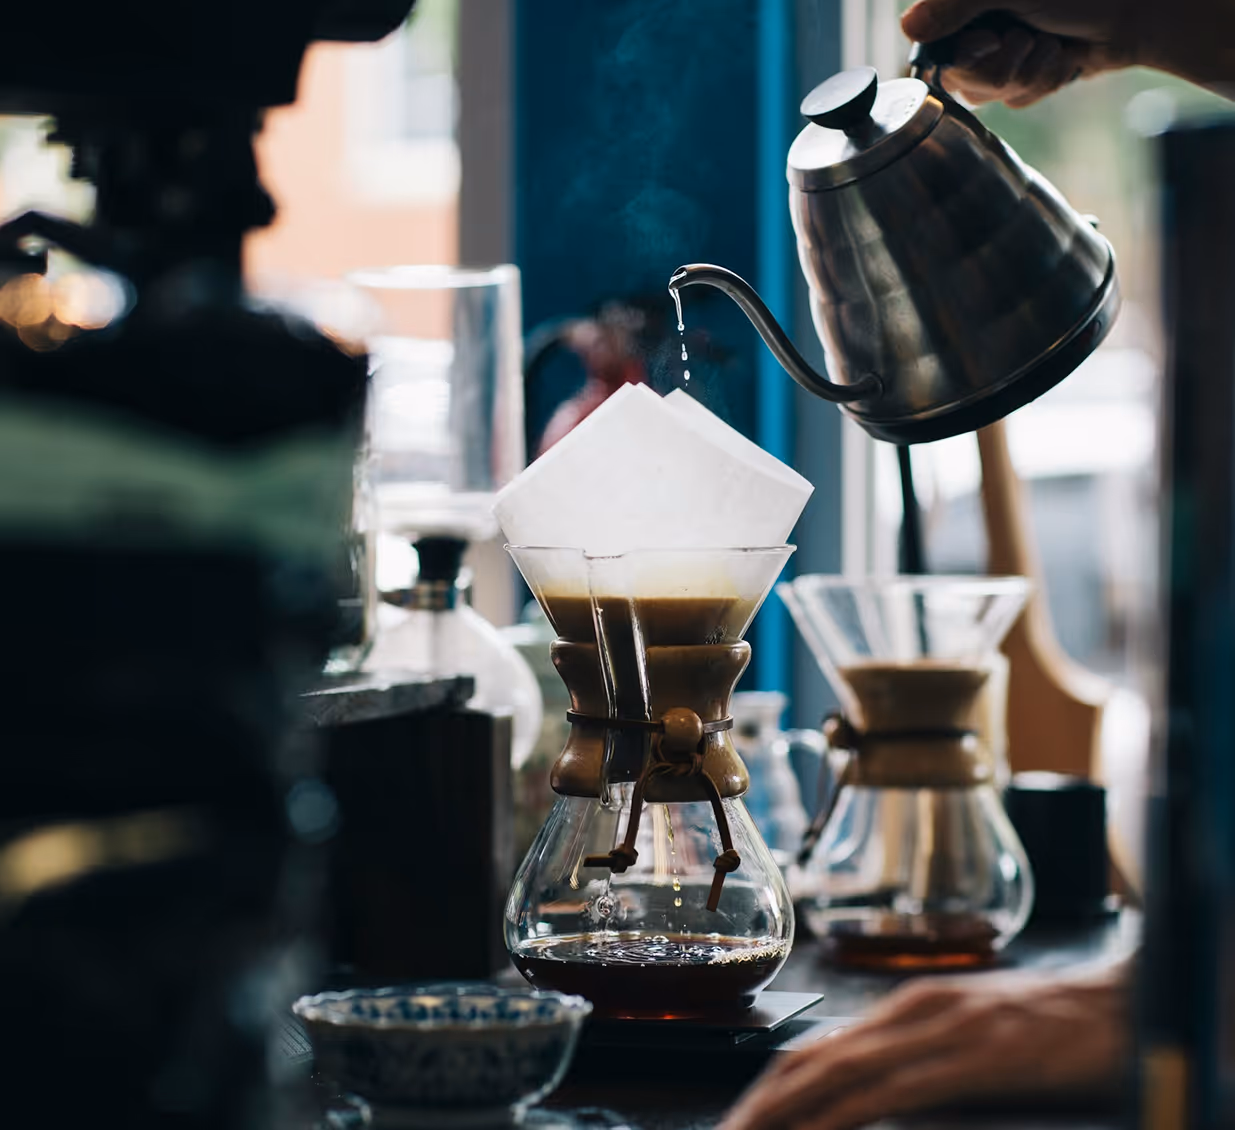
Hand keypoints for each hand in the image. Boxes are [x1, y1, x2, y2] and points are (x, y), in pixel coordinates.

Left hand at [720, 962, 1128, 1129]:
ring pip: (835, 1074)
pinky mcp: (971, 1056)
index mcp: (903, 1009)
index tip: (736, 1124)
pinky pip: (889, 1091)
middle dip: (756, 1107)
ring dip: (781, 1113)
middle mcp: (907, 1011)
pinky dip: (840, 1115)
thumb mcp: (965, 1039)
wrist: (1120, 1001)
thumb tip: (864, 1094)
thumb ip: (913, 1060)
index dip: (764, 1091)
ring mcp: (936, 1030)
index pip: (811, 1052)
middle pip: (807, 1062)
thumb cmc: (1048, 1027)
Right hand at [901, 0, 1136, 106]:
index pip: (933, 47)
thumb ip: (955, 5)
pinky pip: (1016, 99)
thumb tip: (907, 25)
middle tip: (1029, 39)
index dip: (963, 56)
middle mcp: (978, 25)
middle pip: (959, 80)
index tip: (991, 40)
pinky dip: (1044, 82)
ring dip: (1028, 74)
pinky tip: (1062, 59)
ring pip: (989, 94)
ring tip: (1053, 45)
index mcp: (967, 3)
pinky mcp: (1024, 72)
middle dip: (1001, 68)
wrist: (1138, 11)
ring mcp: (1001, 51)